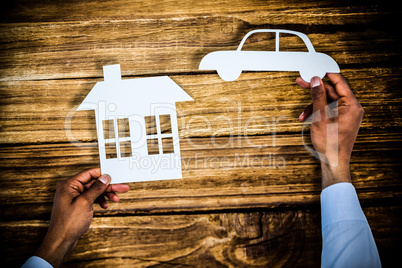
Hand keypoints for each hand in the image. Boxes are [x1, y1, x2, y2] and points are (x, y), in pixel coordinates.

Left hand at [35, 168, 128, 266]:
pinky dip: (100, 201)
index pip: (89, 173)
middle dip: (108, 186)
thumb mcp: (85, 203)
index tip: (115, 176)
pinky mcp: (78, 204)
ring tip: (117, 198)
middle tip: (122, 187)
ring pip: (94, 191)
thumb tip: (105, 177)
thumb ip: (96, 188)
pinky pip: (91, 198)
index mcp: (69, 185)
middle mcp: (71, 189)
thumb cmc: (68, 223)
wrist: (61, 241)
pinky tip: (105, 205)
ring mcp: (74, 197)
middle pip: (94, 183)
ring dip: (106, 194)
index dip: (103, 174)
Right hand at [297, 74, 363, 188]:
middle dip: (315, 91)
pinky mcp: (343, 120)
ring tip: (302, 112)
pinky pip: (330, 110)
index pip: (339, 82)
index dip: (325, 75)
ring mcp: (348, 114)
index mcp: (352, 105)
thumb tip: (315, 81)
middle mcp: (353, 108)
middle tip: (302, 83)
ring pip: (329, 101)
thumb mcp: (320, 117)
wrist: (333, 162)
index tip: (315, 69)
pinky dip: (318, 112)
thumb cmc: (330, 144)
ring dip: (314, 105)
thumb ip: (318, 97)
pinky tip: (307, 118)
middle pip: (332, 92)